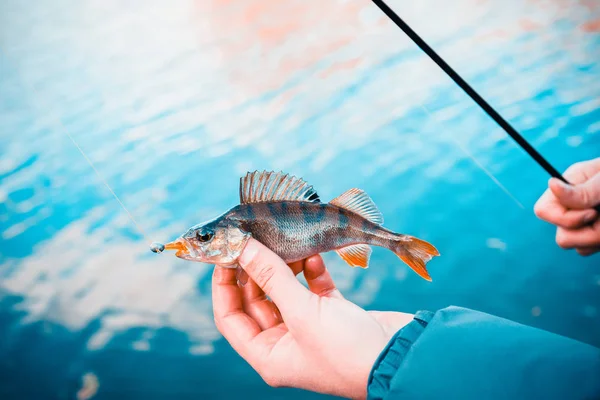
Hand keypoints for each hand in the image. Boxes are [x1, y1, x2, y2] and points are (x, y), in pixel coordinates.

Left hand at [212, 238, 412, 398]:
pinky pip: (313, 288)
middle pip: (257, 300)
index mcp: (269, 355)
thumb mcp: (303, 313)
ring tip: (284, 241)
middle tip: (253, 240)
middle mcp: (286, 343)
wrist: (403, 357)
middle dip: (256, 270)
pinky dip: (311, 271)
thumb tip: (243, 247)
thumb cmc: (348, 349)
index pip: (230, 316)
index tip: (224, 254)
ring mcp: (309, 328)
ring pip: (285, 291)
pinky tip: (313, 254)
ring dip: (284, 267)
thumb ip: (272, 277)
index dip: (223, 284)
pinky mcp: (333, 314)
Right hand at [534, 157, 599, 255]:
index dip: (564, 219)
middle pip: (563, 238)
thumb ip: (583, 191)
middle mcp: (573, 207)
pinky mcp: (597, 236)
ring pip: (579, 248)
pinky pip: (592, 250)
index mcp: (569, 187)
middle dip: (589, 234)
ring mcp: (586, 224)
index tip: (593, 214)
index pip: (543, 211)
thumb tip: (551, 184)